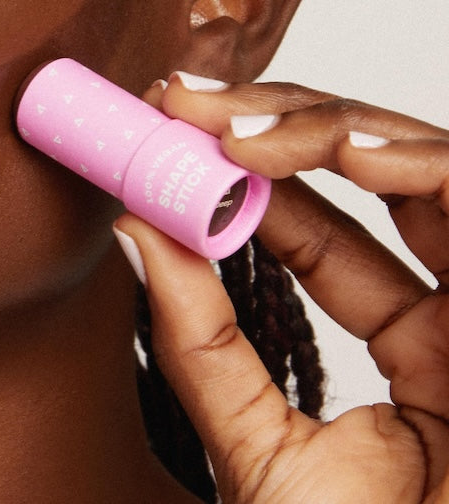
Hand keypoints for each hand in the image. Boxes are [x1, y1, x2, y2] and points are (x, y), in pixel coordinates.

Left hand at [114, 73, 448, 503]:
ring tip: (234, 128)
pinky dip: (415, 161)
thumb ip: (199, 343)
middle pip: (375, 179)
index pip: (322, 234)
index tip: (172, 127)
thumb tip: (133, 231)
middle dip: (277, 125)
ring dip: (328, 129)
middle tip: (187, 103)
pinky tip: (341, 148)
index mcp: (408, 354)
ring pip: (423, 170)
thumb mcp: (256, 448)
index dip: (249, 172)